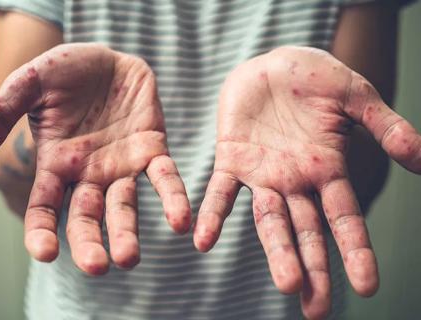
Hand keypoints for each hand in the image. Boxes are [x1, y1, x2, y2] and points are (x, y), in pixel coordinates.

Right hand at [0, 43, 191, 273]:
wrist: (109, 58)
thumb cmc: (66, 71)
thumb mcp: (28, 84)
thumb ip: (0, 114)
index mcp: (56, 163)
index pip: (44, 208)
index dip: (41, 231)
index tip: (44, 253)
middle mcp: (89, 173)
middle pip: (87, 217)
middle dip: (91, 243)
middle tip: (98, 267)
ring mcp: (122, 165)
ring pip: (124, 206)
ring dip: (128, 232)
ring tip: (130, 258)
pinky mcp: (152, 150)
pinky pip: (164, 178)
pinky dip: (172, 198)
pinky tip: (180, 221)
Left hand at [193, 46, 420, 318]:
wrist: (271, 64)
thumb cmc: (316, 78)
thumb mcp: (355, 96)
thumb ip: (385, 126)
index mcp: (327, 169)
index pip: (344, 218)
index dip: (355, 250)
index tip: (365, 287)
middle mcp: (295, 181)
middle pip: (306, 232)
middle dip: (312, 268)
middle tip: (315, 310)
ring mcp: (262, 174)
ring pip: (268, 221)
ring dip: (275, 251)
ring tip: (285, 285)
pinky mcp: (231, 159)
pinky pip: (220, 192)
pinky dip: (212, 215)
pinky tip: (202, 240)